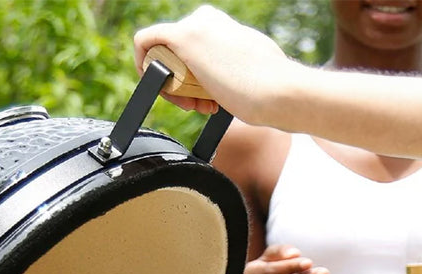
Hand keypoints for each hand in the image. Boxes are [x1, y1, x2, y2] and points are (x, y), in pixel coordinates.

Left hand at [133, 5, 294, 120]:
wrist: (278, 90)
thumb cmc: (271, 90)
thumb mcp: (250, 71)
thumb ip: (234, 70)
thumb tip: (233, 80)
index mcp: (223, 26)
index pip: (192, 49)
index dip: (192, 78)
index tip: (204, 98)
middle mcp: (207, 19)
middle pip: (175, 52)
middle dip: (181, 84)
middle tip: (198, 105)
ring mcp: (195, 25)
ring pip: (163, 54)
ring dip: (172, 86)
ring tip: (195, 106)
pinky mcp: (183, 36)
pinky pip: (145, 42)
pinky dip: (143, 63)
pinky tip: (156, 87)